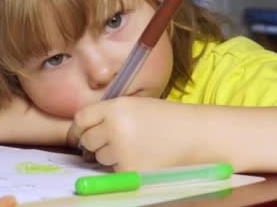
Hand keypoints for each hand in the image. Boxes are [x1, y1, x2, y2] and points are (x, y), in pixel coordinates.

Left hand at [66, 97, 193, 170]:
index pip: (81, 118)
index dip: (80, 128)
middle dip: (97, 142)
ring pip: (100, 158)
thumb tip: (82, 133)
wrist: (196, 135)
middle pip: (87, 140)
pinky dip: (124, 167)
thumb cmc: (167, 119)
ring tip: (136, 147)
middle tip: (117, 140)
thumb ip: (109, 114)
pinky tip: (143, 157)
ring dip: (111, 155)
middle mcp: (114, 128)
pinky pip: (114, 171)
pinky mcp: (130, 171)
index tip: (81, 134)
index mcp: (116, 107)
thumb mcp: (136, 105)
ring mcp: (122, 152)